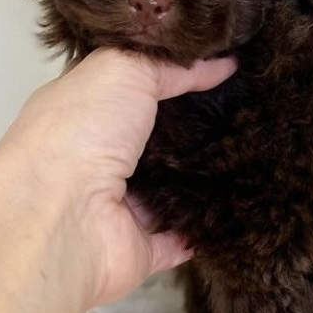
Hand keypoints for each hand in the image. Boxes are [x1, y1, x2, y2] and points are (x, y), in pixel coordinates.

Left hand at [0, 48, 235, 307]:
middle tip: (243, 108)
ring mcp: (116, 208)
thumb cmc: (81, 131)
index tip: (215, 64)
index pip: (125, 87)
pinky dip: (204, 227)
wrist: (59, 218)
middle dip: (193, 126)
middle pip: (151, 139)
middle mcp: (94, 158)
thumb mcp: (123, 70)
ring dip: (203, 176)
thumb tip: (221, 63)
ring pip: (168, 188)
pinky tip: (240, 206)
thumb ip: (169, 65)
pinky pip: (180, 237)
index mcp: (81, 112)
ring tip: (254, 153)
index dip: (166, 73)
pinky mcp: (139, 249)